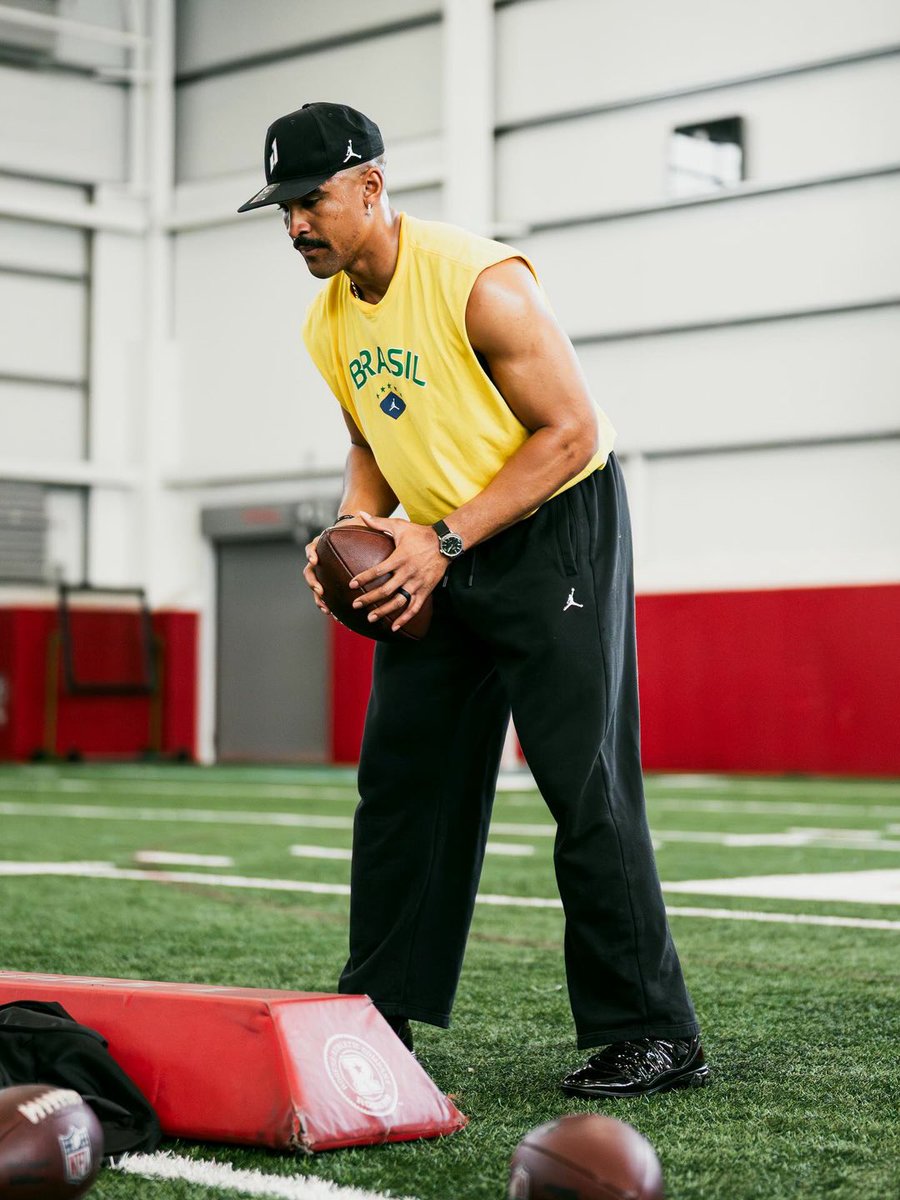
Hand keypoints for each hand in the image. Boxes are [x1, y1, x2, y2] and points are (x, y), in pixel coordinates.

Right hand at [303, 517, 367, 616]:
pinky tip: (337, 616)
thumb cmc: (357, 528)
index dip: (311, 554)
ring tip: (326, 609)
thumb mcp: (359, 524)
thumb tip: (366, 514)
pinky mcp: (329, 582)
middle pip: (309, 572)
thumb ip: (360, 522)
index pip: (311, 548)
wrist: (354, 535)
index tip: (314, 560)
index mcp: (322, 545)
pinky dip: (329, 605)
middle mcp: (318, 559)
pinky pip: (326, 596)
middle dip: (313, 582)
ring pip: (315, 587)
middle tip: (319, 590)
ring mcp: (322, 572)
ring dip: (319, 599)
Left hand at [350, 511, 447, 631]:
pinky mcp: (426, 590)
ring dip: (384, 611)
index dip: (363, 578)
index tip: (351, 585)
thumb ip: (378, 522)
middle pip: (385, 590)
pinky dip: (405, 619)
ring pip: (398, 601)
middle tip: (355, 605)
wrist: (445, 543)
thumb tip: (361, 514)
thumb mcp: (399, 526)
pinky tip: (395, 627)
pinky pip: (414, 607)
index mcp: (399, 558)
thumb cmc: (420, 534)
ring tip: (371, 618)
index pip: (378, 570)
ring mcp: (417, 583)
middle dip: (369, 599)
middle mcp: (408, 573)